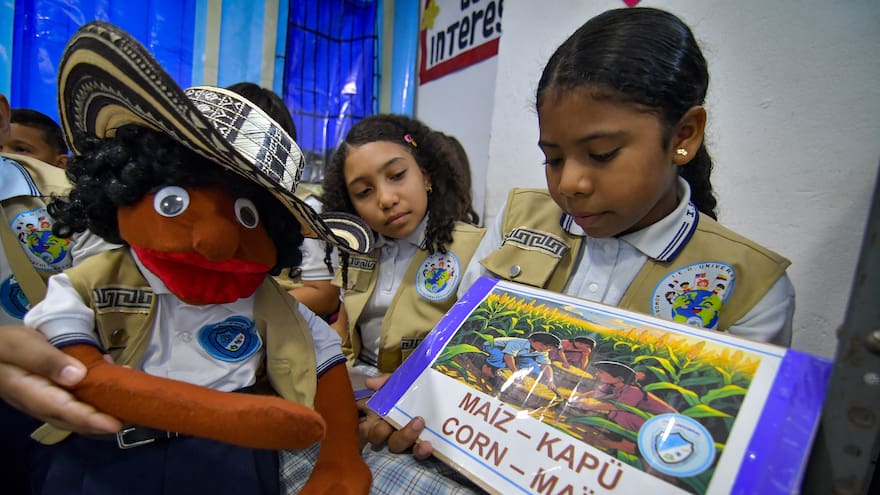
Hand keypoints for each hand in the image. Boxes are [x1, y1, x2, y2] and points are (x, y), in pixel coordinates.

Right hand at [0, 325, 121, 433]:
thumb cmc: (4, 345)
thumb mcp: (22, 345)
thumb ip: (46, 360)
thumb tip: (78, 376)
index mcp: (31, 393)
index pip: (64, 411)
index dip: (90, 419)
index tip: (115, 424)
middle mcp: (39, 403)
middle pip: (73, 418)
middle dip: (102, 421)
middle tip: (132, 416)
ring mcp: (44, 399)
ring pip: (75, 412)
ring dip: (100, 410)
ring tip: (127, 403)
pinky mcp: (49, 392)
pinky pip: (73, 399)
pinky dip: (93, 396)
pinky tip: (110, 381)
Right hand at [357, 374, 433, 459]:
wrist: (444, 390)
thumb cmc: (415, 388)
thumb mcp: (401, 381)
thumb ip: (386, 381)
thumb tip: (370, 382)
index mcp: (379, 414)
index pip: (361, 418)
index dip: (359, 419)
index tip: (366, 409)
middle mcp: (387, 429)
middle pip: (376, 436)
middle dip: (381, 431)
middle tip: (391, 416)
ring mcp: (403, 439)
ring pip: (395, 445)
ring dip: (404, 436)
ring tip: (419, 424)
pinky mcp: (419, 447)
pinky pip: (416, 454)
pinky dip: (420, 451)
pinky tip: (427, 445)